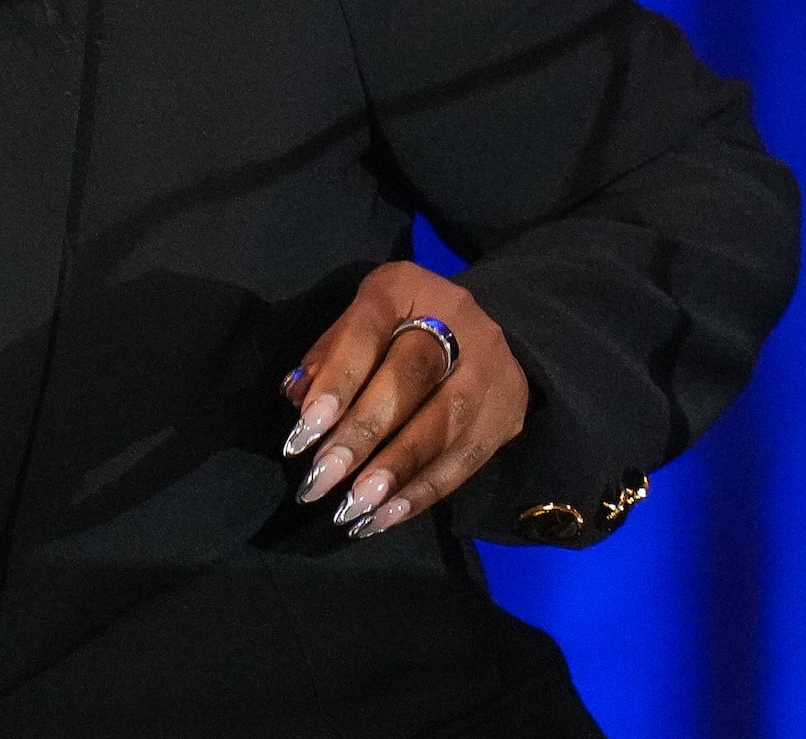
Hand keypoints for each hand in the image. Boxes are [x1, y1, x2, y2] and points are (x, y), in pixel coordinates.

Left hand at [280, 260, 527, 539]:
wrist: (479, 330)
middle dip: (360, 437)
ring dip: (392, 476)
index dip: (335, 384)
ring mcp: (491, 371)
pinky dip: (421, 493)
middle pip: (407, 383)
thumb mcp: (360, 318)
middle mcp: (459, 323)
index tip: (302, 434)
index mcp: (406, 288)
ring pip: (440, 429)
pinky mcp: (507, 415)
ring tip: (353, 510)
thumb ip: (328, 353)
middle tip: (321, 480)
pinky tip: (385, 517)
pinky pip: (463, 462)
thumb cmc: (399, 324)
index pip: (366, 334)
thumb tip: (298, 399)